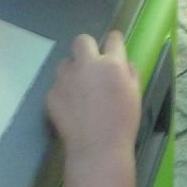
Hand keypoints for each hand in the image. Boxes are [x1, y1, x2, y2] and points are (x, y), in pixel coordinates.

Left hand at [46, 32, 141, 158]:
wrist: (98, 147)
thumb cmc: (123, 123)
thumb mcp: (135, 95)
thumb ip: (130, 73)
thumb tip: (123, 63)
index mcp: (111, 64)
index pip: (113, 38)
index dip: (113, 42)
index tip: (113, 46)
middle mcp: (86, 65)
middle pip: (82, 41)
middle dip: (87, 48)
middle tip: (91, 64)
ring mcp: (66, 78)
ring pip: (65, 63)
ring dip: (72, 71)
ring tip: (78, 89)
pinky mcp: (51, 93)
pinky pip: (57, 85)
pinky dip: (63, 92)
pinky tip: (70, 108)